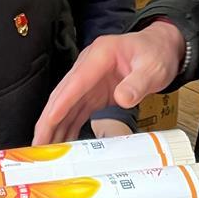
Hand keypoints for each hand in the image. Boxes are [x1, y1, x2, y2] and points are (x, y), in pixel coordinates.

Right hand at [33, 22, 185, 143]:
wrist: (160, 48)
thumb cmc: (156, 53)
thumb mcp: (153, 67)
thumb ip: (138, 82)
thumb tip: (122, 98)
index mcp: (100, 55)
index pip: (75, 82)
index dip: (61, 103)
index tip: (49, 121)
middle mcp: (88, 67)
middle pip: (63, 95)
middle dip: (48, 120)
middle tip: (38, 143)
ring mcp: (89, 80)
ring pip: (66, 106)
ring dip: (54, 127)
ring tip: (44, 149)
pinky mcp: (93, 93)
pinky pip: (76, 111)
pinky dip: (67, 127)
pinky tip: (61, 142)